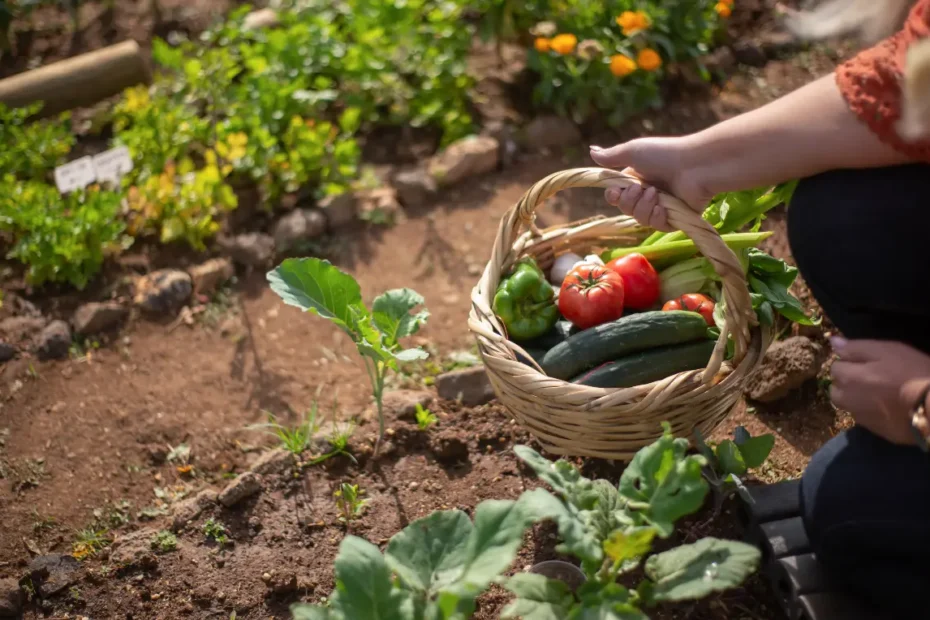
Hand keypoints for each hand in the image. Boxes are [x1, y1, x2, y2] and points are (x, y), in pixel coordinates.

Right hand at [589, 137, 712, 231]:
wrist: (695, 165)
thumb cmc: (664, 154)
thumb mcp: (633, 151)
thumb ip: (611, 156)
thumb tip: (591, 150)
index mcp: (637, 179)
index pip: (617, 195)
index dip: (613, 197)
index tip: (615, 192)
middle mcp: (648, 193)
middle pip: (626, 209)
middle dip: (629, 201)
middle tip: (640, 189)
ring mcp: (662, 206)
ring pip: (640, 218)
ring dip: (643, 207)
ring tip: (656, 194)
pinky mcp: (675, 218)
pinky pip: (657, 226)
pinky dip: (657, 218)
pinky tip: (662, 209)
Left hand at [830, 338, 929, 444]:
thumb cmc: (912, 372)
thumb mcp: (886, 351)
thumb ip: (856, 348)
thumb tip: (833, 342)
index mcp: (848, 378)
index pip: (835, 367)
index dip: (849, 362)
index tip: (867, 362)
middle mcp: (848, 400)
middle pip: (837, 389)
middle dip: (846, 383)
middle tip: (871, 377)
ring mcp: (862, 419)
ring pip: (849, 406)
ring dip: (856, 399)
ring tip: (879, 393)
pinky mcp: (877, 432)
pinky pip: (866, 419)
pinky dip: (871, 412)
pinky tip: (888, 407)